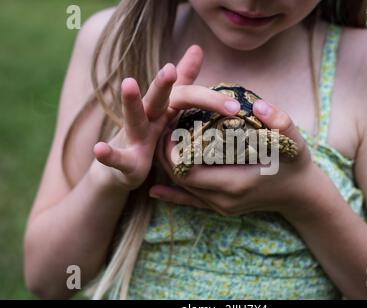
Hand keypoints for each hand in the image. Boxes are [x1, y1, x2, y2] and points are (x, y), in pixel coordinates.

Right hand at [91, 45, 240, 190]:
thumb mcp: (170, 109)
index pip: (187, 95)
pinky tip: (98, 149)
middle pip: (157, 97)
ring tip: (128, 82)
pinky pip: (117, 157)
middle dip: (163, 83)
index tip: (235, 106)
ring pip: (133, 117)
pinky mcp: (125, 160)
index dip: (210, 99)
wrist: (123, 167)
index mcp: (165, 108)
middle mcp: (149, 117)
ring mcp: (134, 136)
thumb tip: (197, 48)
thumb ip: (185, 82)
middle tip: (171, 69)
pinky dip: (108, 154)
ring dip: (131, 101)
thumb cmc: (151, 136)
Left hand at [152, 99, 317, 218]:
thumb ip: (279, 123)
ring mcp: (221, 207)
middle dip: (167, 156)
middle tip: (164, 129)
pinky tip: (156, 190)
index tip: (170, 127)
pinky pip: (191, 203)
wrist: (300, 194)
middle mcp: (223, 200)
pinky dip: (174, 194)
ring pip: (184, 189)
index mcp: (236, 183)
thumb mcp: (293, 142)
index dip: (172, 151)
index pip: (188, 170)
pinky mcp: (221, 209)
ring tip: (165, 143)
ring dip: (172, 167)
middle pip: (181, 179)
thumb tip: (259, 106)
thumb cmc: (295, 165)